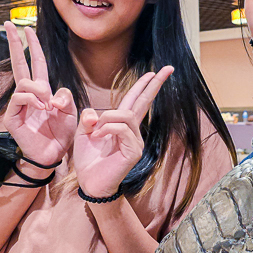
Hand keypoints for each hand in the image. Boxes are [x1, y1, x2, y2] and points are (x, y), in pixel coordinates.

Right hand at [4, 21, 76, 166]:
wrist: (52, 155)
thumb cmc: (60, 134)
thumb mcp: (70, 113)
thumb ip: (66, 98)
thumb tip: (53, 94)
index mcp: (42, 91)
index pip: (36, 63)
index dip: (32, 46)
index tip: (27, 28)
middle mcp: (28, 95)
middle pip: (19, 63)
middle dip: (14, 42)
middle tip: (8, 23)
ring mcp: (18, 105)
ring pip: (24, 83)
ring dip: (38, 90)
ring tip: (47, 105)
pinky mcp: (12, 116)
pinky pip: (19, 98)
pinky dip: (32, 100)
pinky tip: (41, 108)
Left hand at [73, 67, 173, 197]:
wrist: (90, 184)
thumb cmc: (88, 160)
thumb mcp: (83, 134)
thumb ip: (89, 119)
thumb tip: (94, 113)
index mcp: (122, 125)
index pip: (136, 101)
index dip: (144, 85)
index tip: (155, 72)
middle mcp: (133, 131)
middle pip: (145, 102)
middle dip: (154, 84)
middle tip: (168, 69)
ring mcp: (136, 141)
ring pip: (126, 115)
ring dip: (107, 119)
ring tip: (94, 132)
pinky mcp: (134, 151)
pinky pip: (122, 129)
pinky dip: (107, 129)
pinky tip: (97, 138)